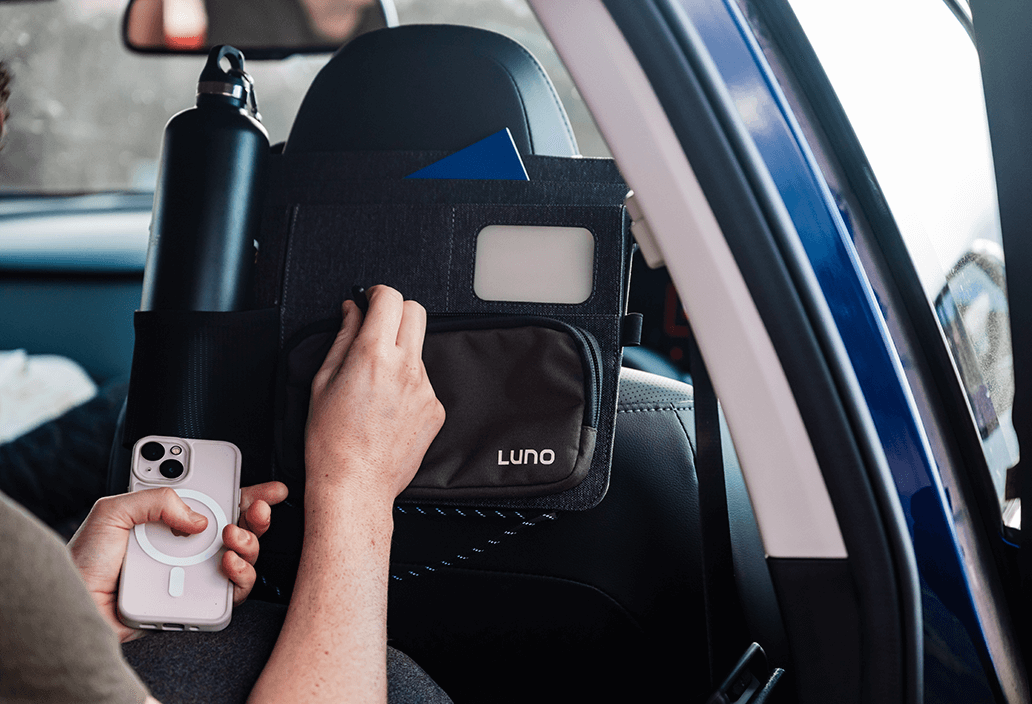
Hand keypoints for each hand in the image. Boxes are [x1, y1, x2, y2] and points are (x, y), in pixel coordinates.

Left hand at [68, 481, 287, 642]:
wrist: (78, 608)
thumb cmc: (87, 563)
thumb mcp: (113, 512)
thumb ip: (156, 499)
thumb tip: (199, 518)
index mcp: (171, 517)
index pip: (217, 499)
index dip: (247, 492)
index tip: (267, 489)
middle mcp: (189, 545)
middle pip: (241, 525)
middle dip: (258, 513)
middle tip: (257, 509)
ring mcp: (197, 572)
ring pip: (246, 555)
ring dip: (250, 541)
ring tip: (231, 538)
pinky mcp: (200, 600)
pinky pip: (236, 589)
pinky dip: (242, 574)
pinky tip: (228, 564)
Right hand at [304, 285, 445, 503]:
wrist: (355, 484)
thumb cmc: (332, 442)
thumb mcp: (323, 382)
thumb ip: (343, 338)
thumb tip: (352, 312)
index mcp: (373, 355)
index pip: (390, 299)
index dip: (378, 293)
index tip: (371, 300)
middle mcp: (406, 367)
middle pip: (416, 312)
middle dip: (397, 311)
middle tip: (378, 327)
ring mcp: (425, 388)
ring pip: (419, 351)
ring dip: (400, 355)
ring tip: (375, 387)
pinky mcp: (436, 408)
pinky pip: (424, 383)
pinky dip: (408, 387)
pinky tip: (388, 409)